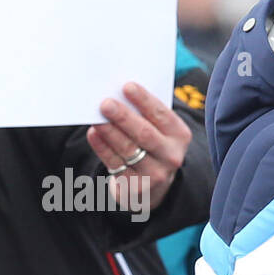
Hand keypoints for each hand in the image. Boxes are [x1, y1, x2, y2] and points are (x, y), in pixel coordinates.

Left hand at [86, 82, 191, 214]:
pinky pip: (115, 164)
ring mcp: (154, 174)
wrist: (152, 186)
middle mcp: (171, 156)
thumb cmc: (151, 145)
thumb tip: (118, 95)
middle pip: (145, 134)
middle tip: (105, 103)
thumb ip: (145, 114)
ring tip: (96, 118)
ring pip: (128, 149)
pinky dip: (103, 148)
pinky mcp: (135, 188)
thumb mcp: (158, 130)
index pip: (162, 114)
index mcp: (180, 135)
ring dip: (110, 132)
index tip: (127, 86)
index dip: (144, 100)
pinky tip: (93, 134)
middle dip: (123, 117)